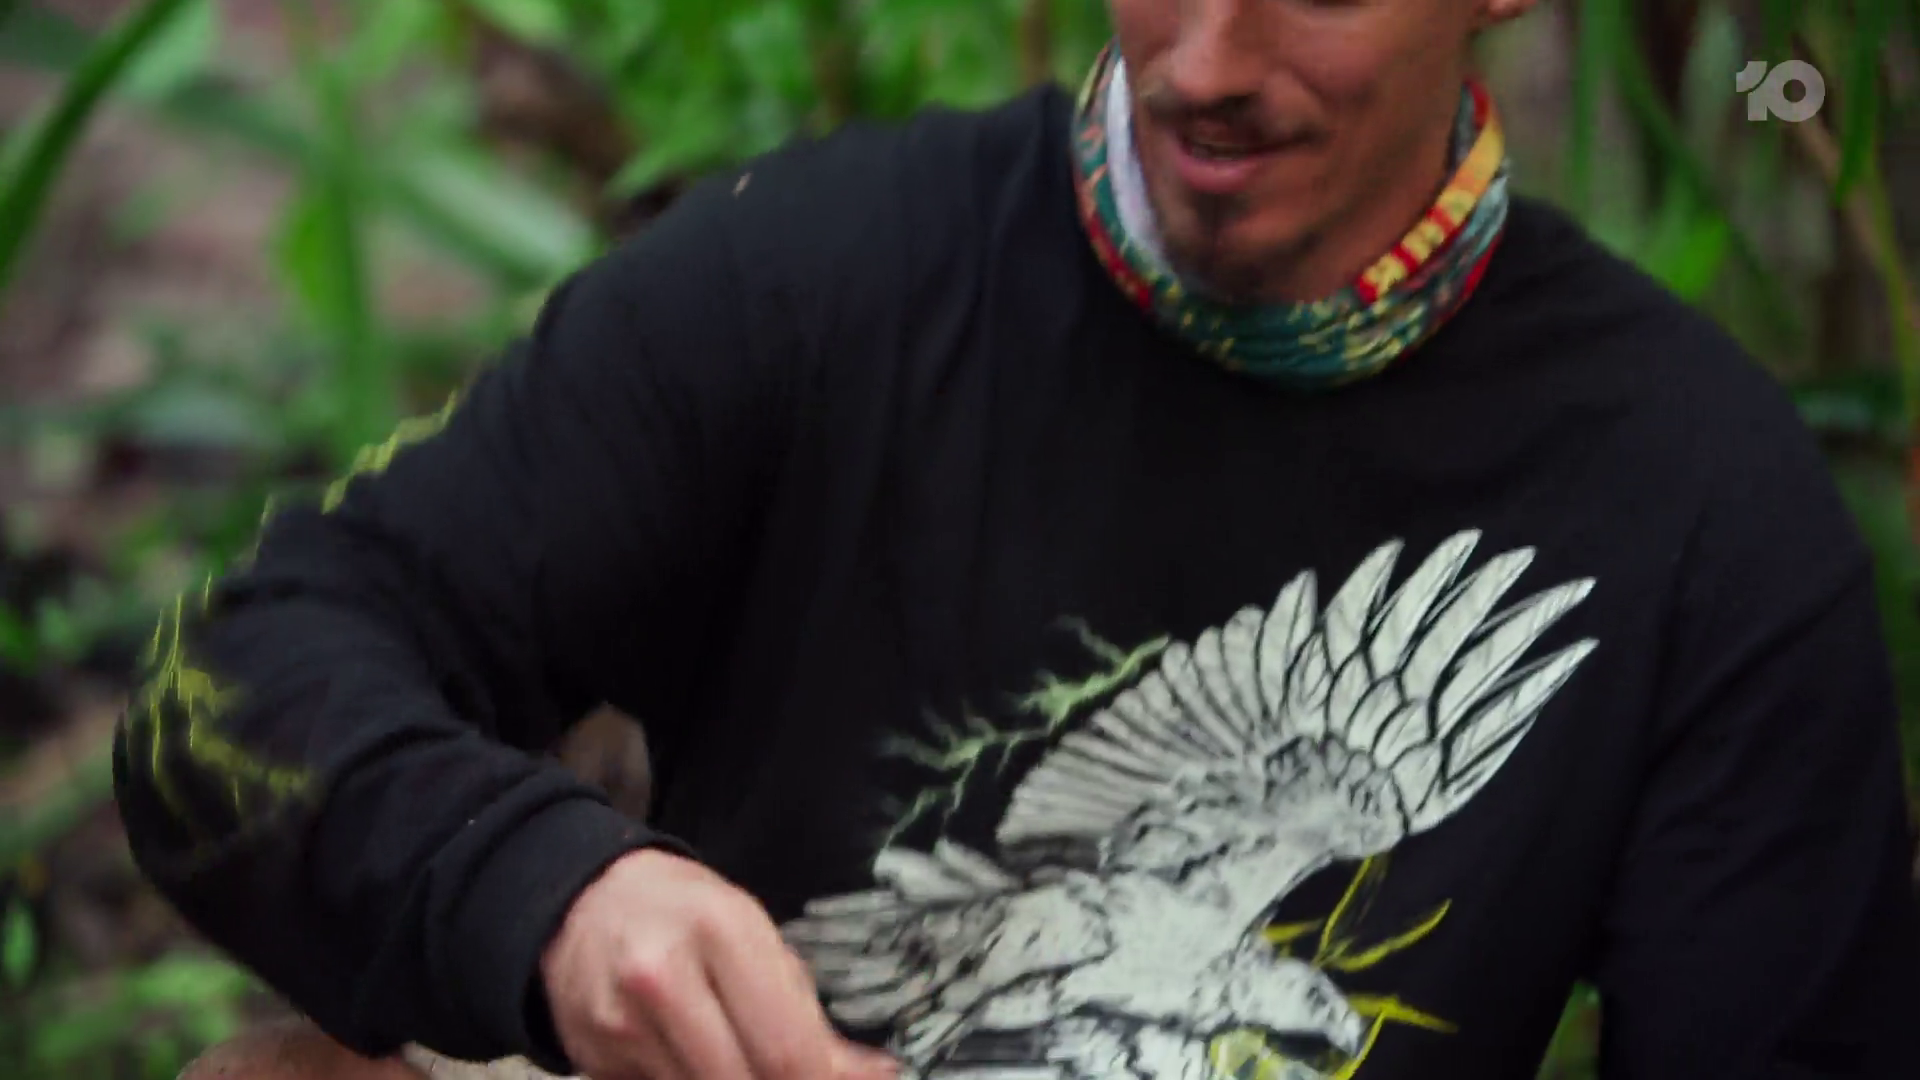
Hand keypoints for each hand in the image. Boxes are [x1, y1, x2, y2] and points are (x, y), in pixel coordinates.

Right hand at [541, 848, 896, 1079]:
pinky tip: (704, 1063)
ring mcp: (622, 1025)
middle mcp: (663, 977)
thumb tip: (875, 1075)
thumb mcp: (756, 937)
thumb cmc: (689, 915)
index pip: (786, 1048)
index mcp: (721, 931)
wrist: (587, 903)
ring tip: (751, 1062)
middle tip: (800, 1075)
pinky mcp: (593, 1059)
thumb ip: (809, 1014)